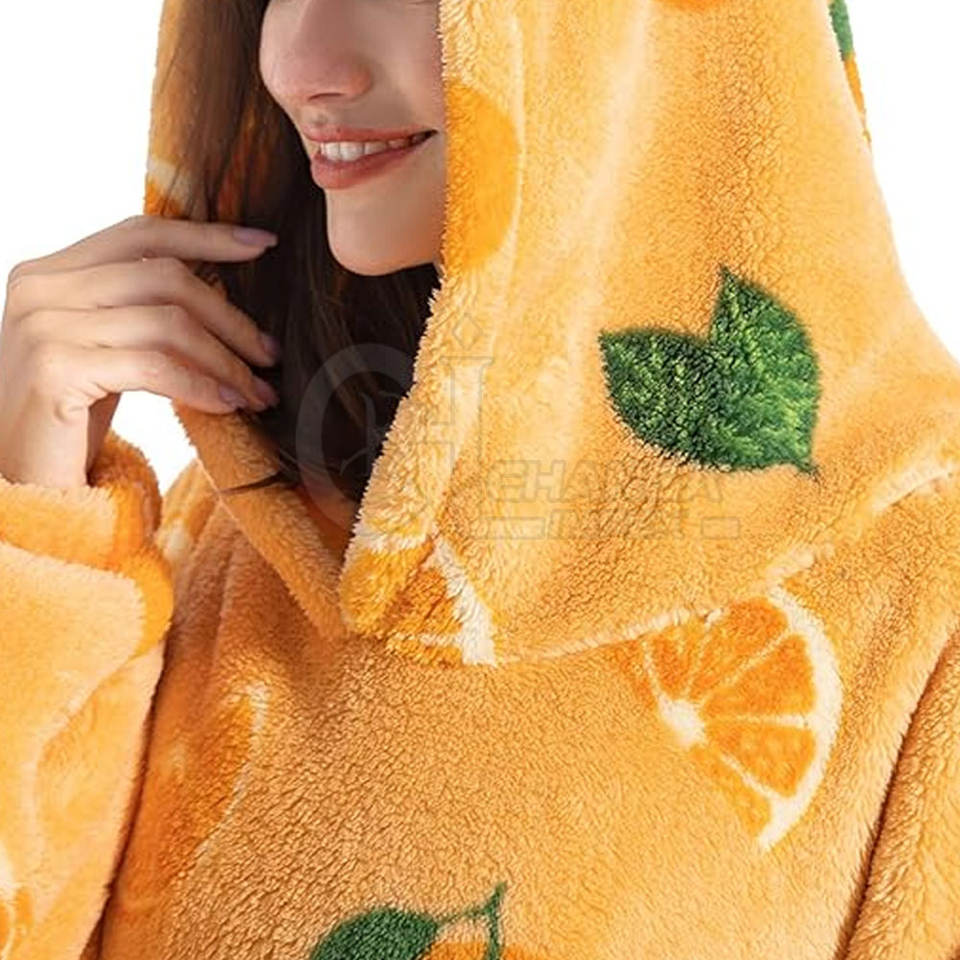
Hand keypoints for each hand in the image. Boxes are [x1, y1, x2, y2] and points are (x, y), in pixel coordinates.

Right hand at [0, 214, 281, 489]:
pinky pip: (154, 366)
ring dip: (226, 361)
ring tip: (258, 392)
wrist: (23, 481)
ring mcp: (44, 326)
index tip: (263, 243)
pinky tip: (228, 406)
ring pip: (168, 322)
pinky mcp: (57, 370)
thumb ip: (142, 309)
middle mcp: (41, 288)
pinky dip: (201, 386)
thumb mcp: (106, 348)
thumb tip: (226, 293)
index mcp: (51, 272)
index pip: (141, 236)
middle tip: (270, 355)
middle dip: (231, 318)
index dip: (207, 235)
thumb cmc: (72, 417)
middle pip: (165, 277)